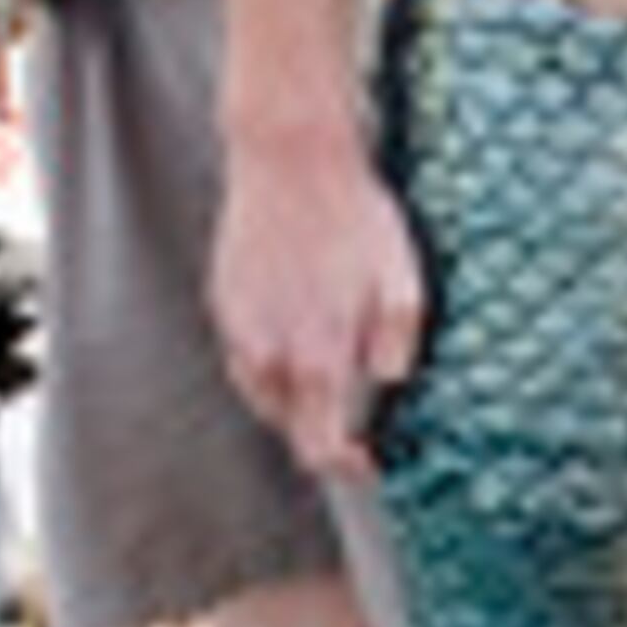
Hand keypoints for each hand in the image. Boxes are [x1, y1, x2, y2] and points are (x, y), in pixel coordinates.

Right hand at [212, 130, 426, 480]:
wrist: (291, 159)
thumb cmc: (353, 216)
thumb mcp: (403, 282)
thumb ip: (396, 344)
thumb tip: (389, 383)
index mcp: (317, 358)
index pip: (318, 447)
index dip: (344, 467)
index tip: (365, 463)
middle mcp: (269, 353)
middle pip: (286, 425)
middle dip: (319, 430)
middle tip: (351, 419)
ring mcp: (240, 327)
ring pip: (260, 391)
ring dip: (292, 396)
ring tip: (323, 371)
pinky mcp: (224, 300)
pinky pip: (245, 351)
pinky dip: (268, 357)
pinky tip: (295, 329)